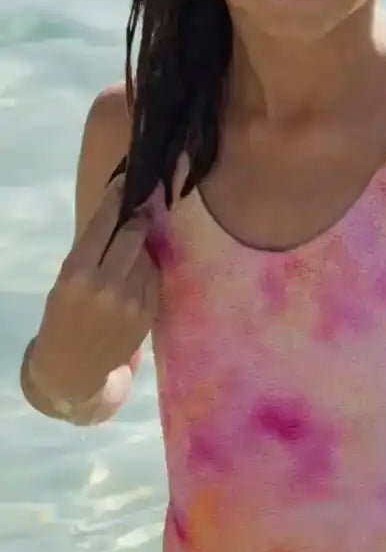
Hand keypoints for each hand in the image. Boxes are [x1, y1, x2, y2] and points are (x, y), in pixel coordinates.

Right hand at [29, 176, 158, 423]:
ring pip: (147, 255)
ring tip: (130, 256)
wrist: (72, 370)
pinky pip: (155, 277)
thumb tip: (122, 213)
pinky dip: (149, 272)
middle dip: (137, 222)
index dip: (117, 199)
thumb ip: (92, 251)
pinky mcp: (148, 314)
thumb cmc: (64, 317)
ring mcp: (130, 301)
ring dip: (142, 250)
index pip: (104, 224)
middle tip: (139, 213)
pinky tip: (137, 278)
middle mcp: (105, 285)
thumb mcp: (66, 282)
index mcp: (76, 273)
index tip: (126, 182)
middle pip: (133, 235)